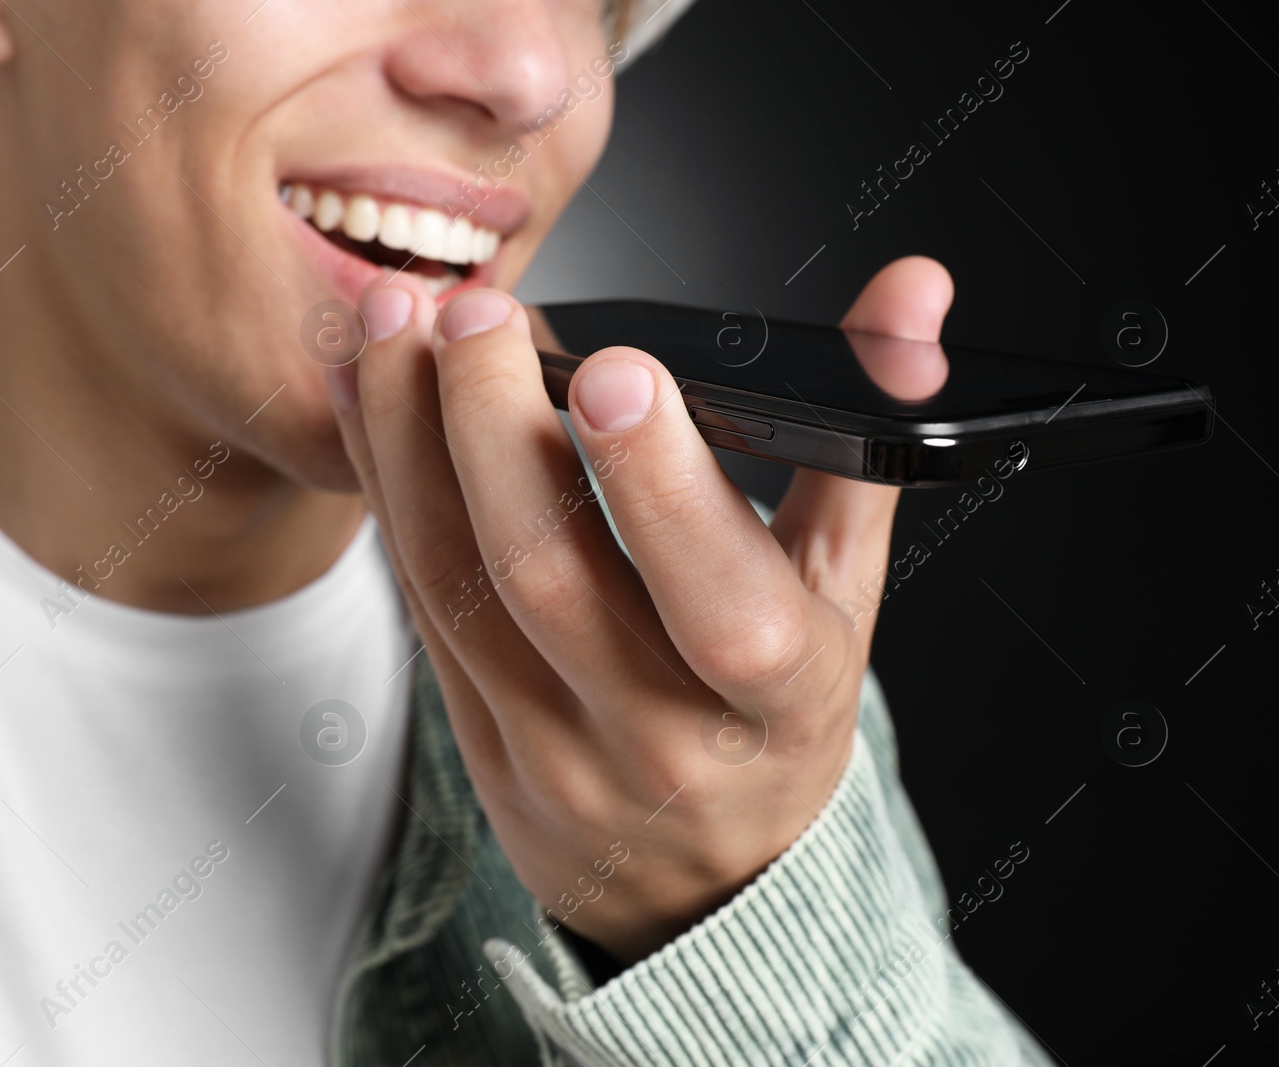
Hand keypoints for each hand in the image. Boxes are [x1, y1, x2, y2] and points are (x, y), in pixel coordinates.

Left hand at [326, 257, 954, 963]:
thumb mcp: (845, 593)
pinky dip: (386, 491)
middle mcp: (658, 737)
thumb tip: (911, 291)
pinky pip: (417, 606)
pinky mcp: (478, 742)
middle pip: (549, 578)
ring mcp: (552, 750)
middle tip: (474, 313)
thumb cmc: (778, 719)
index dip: (662, 488)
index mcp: (778, 702)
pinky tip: (367, 400)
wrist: (704, 886)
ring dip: (408, 442)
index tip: (613, 364)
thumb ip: (865, 438)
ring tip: (392, 322)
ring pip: (455, 585)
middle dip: (495, 428)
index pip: (721, 607)